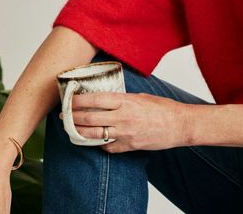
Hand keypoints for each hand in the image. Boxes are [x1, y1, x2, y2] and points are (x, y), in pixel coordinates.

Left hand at [60, 92, 188, 152]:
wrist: (178, 125)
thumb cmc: (162, 108)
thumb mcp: (141, 96)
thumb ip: (123, 98)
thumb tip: (106, 99)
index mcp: (126, 101)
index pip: (95, 100)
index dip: (79, 100)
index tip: (69, 99)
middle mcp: (123, 117)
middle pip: (90, 118)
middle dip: (73, 117)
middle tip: (64, 116)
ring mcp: (125, 134)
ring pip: (94, 134)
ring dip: (80, 132)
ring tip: (71, 129)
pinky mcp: (128, 146)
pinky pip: (107, 147)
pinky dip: (98, 144)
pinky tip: (92, 140)